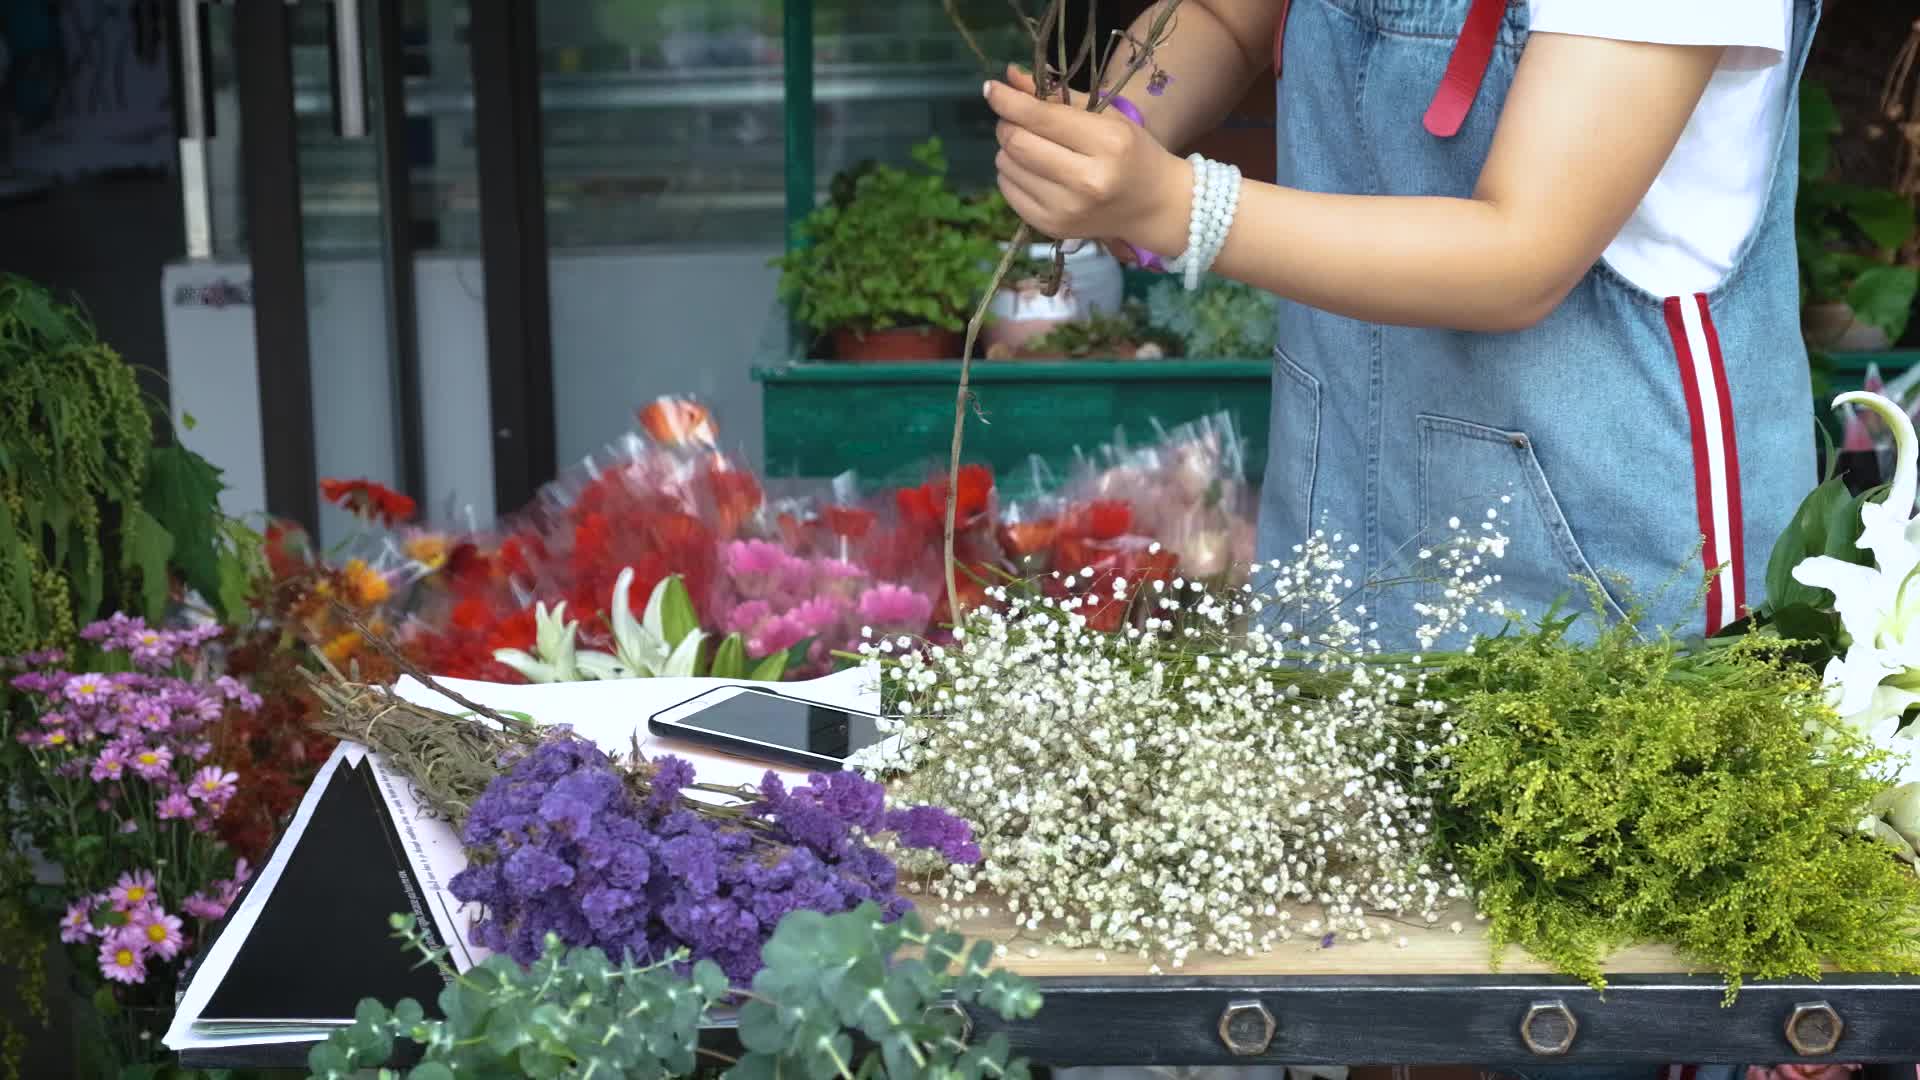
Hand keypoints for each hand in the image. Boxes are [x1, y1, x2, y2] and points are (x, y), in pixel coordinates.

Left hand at [983, 75, 1190, 256]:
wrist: (1153, 206)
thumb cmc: (1132, 153)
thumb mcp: (1106, 116)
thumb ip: (1056, 96)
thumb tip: (1009, 78)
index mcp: (1107, 144)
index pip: (1041, 118)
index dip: (1008, 101)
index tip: (991, 88)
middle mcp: (1085, 181)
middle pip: (1017, 143)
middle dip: (1008, 124)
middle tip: (1016, 119)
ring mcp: (1066, 210)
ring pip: (1007, 166)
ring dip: (1009, 149)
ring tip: (1031, 147)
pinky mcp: (1051, 228)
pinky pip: (1008, 191)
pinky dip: (1011, 174)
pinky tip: (1032, 170)